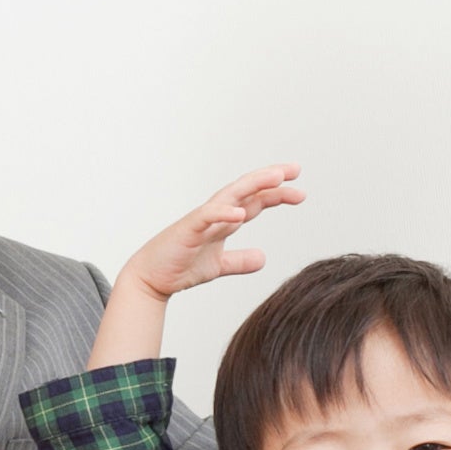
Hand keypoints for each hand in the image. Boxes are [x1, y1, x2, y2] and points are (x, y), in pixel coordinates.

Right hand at [121, 164, 302, 301]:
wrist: (150, 279)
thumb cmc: (179, 267)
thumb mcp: (218, 265)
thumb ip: (240, 260)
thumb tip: (263, 258)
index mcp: (223, 221)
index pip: (255, 201)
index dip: (277, 194)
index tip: (299, 191)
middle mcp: (214, 214)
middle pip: (247, 190)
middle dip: (271, 178)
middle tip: (296, 170)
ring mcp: (201, 219)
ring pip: (230, 195)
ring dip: (253, 185)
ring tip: (276, 178)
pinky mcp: (187, 230)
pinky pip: (207, 217)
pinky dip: (223, 213)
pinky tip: (241, 213)